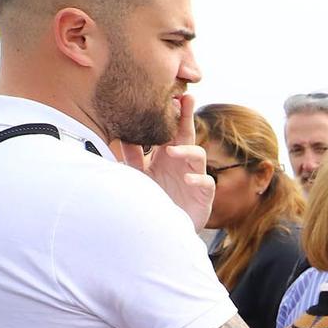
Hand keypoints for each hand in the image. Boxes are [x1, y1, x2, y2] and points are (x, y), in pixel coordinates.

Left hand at [143, 94, 213, 229]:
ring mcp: (194, 177)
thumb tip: (122, 135)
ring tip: (171, 152)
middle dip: (187, 117)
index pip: (171, 130)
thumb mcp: (137, 176)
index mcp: (167, 156)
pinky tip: (186, 180)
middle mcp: (182, 163)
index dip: (172, 114)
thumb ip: (132, 157)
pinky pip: (206, 182)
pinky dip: (197, 179)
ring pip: (198, 156)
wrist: (163, 230)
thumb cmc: (153, 200)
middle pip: (187, 135)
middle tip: (187, 98)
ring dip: (186, 151)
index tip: (169, 96)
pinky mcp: (203, 195)